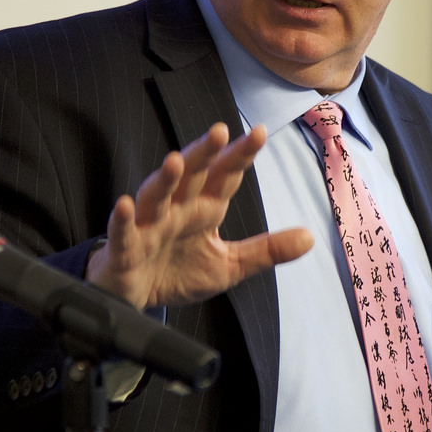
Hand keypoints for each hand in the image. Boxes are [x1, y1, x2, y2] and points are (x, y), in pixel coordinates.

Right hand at [85, 122, 312, 309]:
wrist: (137, 299)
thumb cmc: (178, 272)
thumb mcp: (229, 265)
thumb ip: (266, 250)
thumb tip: (310, 238)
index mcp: (202, 210)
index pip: (225, 177)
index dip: (239, 156)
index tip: (259, 132)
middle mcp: (175, 210)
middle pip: (190, 176)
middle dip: (203, 154)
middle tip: (219, 132)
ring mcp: (147, 227)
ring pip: (154, 196)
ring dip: (164, 179)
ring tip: (175, 161)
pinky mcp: (124, 249)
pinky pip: (122, 232)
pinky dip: (121, 219)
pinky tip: (123, 205)